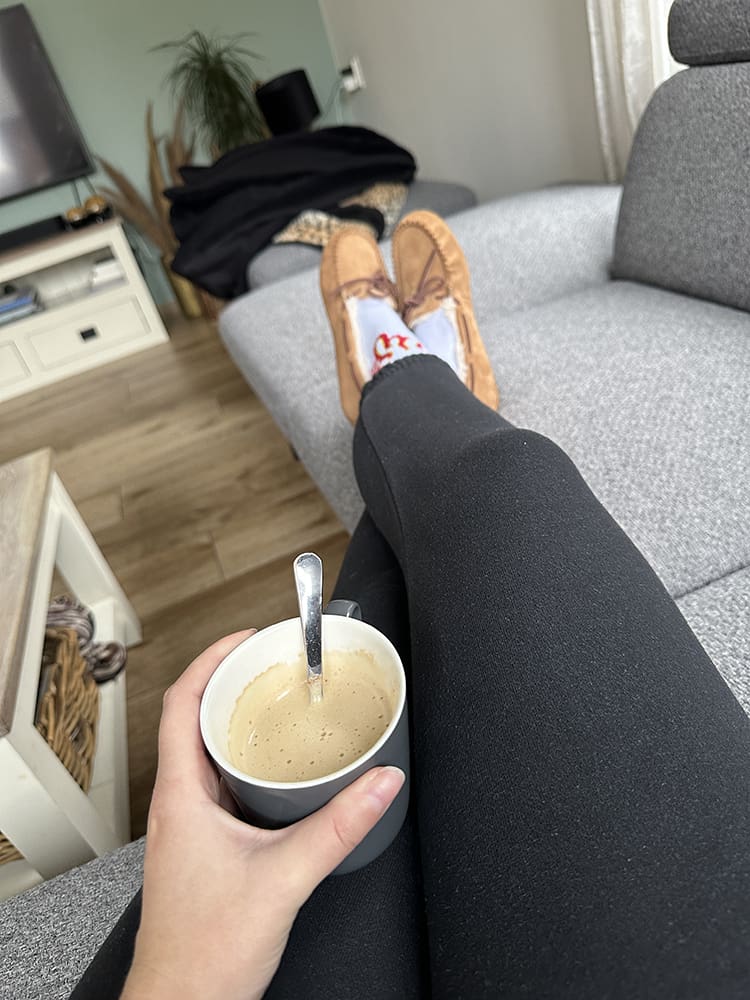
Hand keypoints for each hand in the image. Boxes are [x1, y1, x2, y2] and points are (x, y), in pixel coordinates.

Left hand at [121, 631, 404, 999]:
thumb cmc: (204, 953)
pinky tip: (280, 773)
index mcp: (180, 795)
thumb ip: (338, 826)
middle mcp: (178, 803)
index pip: (181, 702)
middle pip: (194, 719)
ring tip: (280, 704)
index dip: (211, 659)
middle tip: (272, 662)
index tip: (247, 637)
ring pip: (208, 752)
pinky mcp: (204, 846)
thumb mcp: (284, 878)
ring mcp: (188, 825)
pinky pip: (221, 784)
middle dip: (233, 683)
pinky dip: (249, 761)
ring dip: (240, 722)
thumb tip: (380, 782)